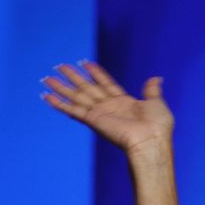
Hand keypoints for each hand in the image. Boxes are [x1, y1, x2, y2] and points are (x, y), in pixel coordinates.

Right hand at [41, 60, 173, 161]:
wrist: (151, 141)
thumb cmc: (158, 126)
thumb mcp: (156, 103)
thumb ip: (151, 90)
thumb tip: (156, 78)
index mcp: (123, 102)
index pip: (106, 84)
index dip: (96, 73)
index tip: (84, 63)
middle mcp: (109, 107)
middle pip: (86, 88)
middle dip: (72, 77)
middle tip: (59, 66)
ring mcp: (99, 114)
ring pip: (76, 96)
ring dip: (61, 88)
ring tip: (46, 78)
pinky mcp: (93, 120)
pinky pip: (72, 110)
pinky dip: (59, 104)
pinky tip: (47, 96)